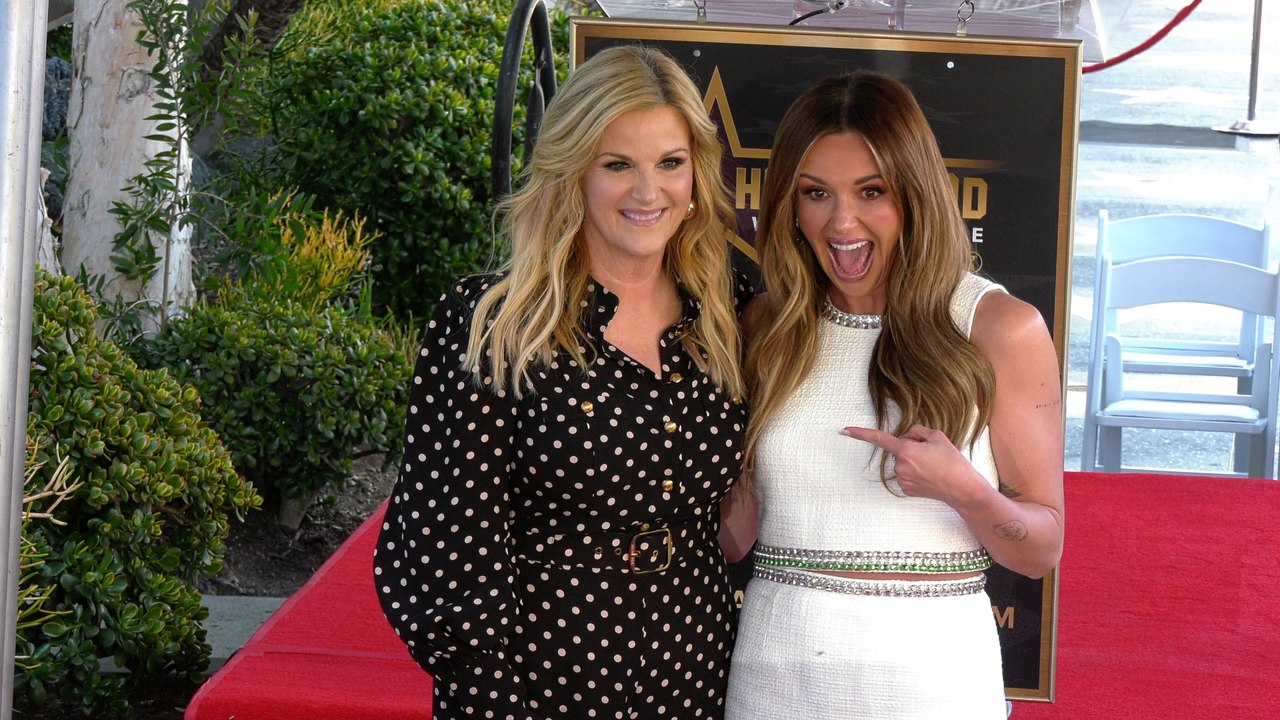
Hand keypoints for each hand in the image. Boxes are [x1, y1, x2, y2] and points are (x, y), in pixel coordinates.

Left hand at [839, 424, 983, 507]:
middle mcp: (900, 466)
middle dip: (911, 446)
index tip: (844, 430)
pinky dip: (915, 471)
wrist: (962, 489)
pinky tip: (929, 475)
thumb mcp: (937, 436)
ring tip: (933, 466)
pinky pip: (906, 473)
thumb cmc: (952, 461)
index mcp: (906, 450)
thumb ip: (916, 431)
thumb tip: (905, 437)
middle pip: (899, 448)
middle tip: (932, 453)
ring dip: (914, 460)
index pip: (878, 438)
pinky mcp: (905, 490)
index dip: (860, 433)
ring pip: (903, 461)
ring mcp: (901, 480)